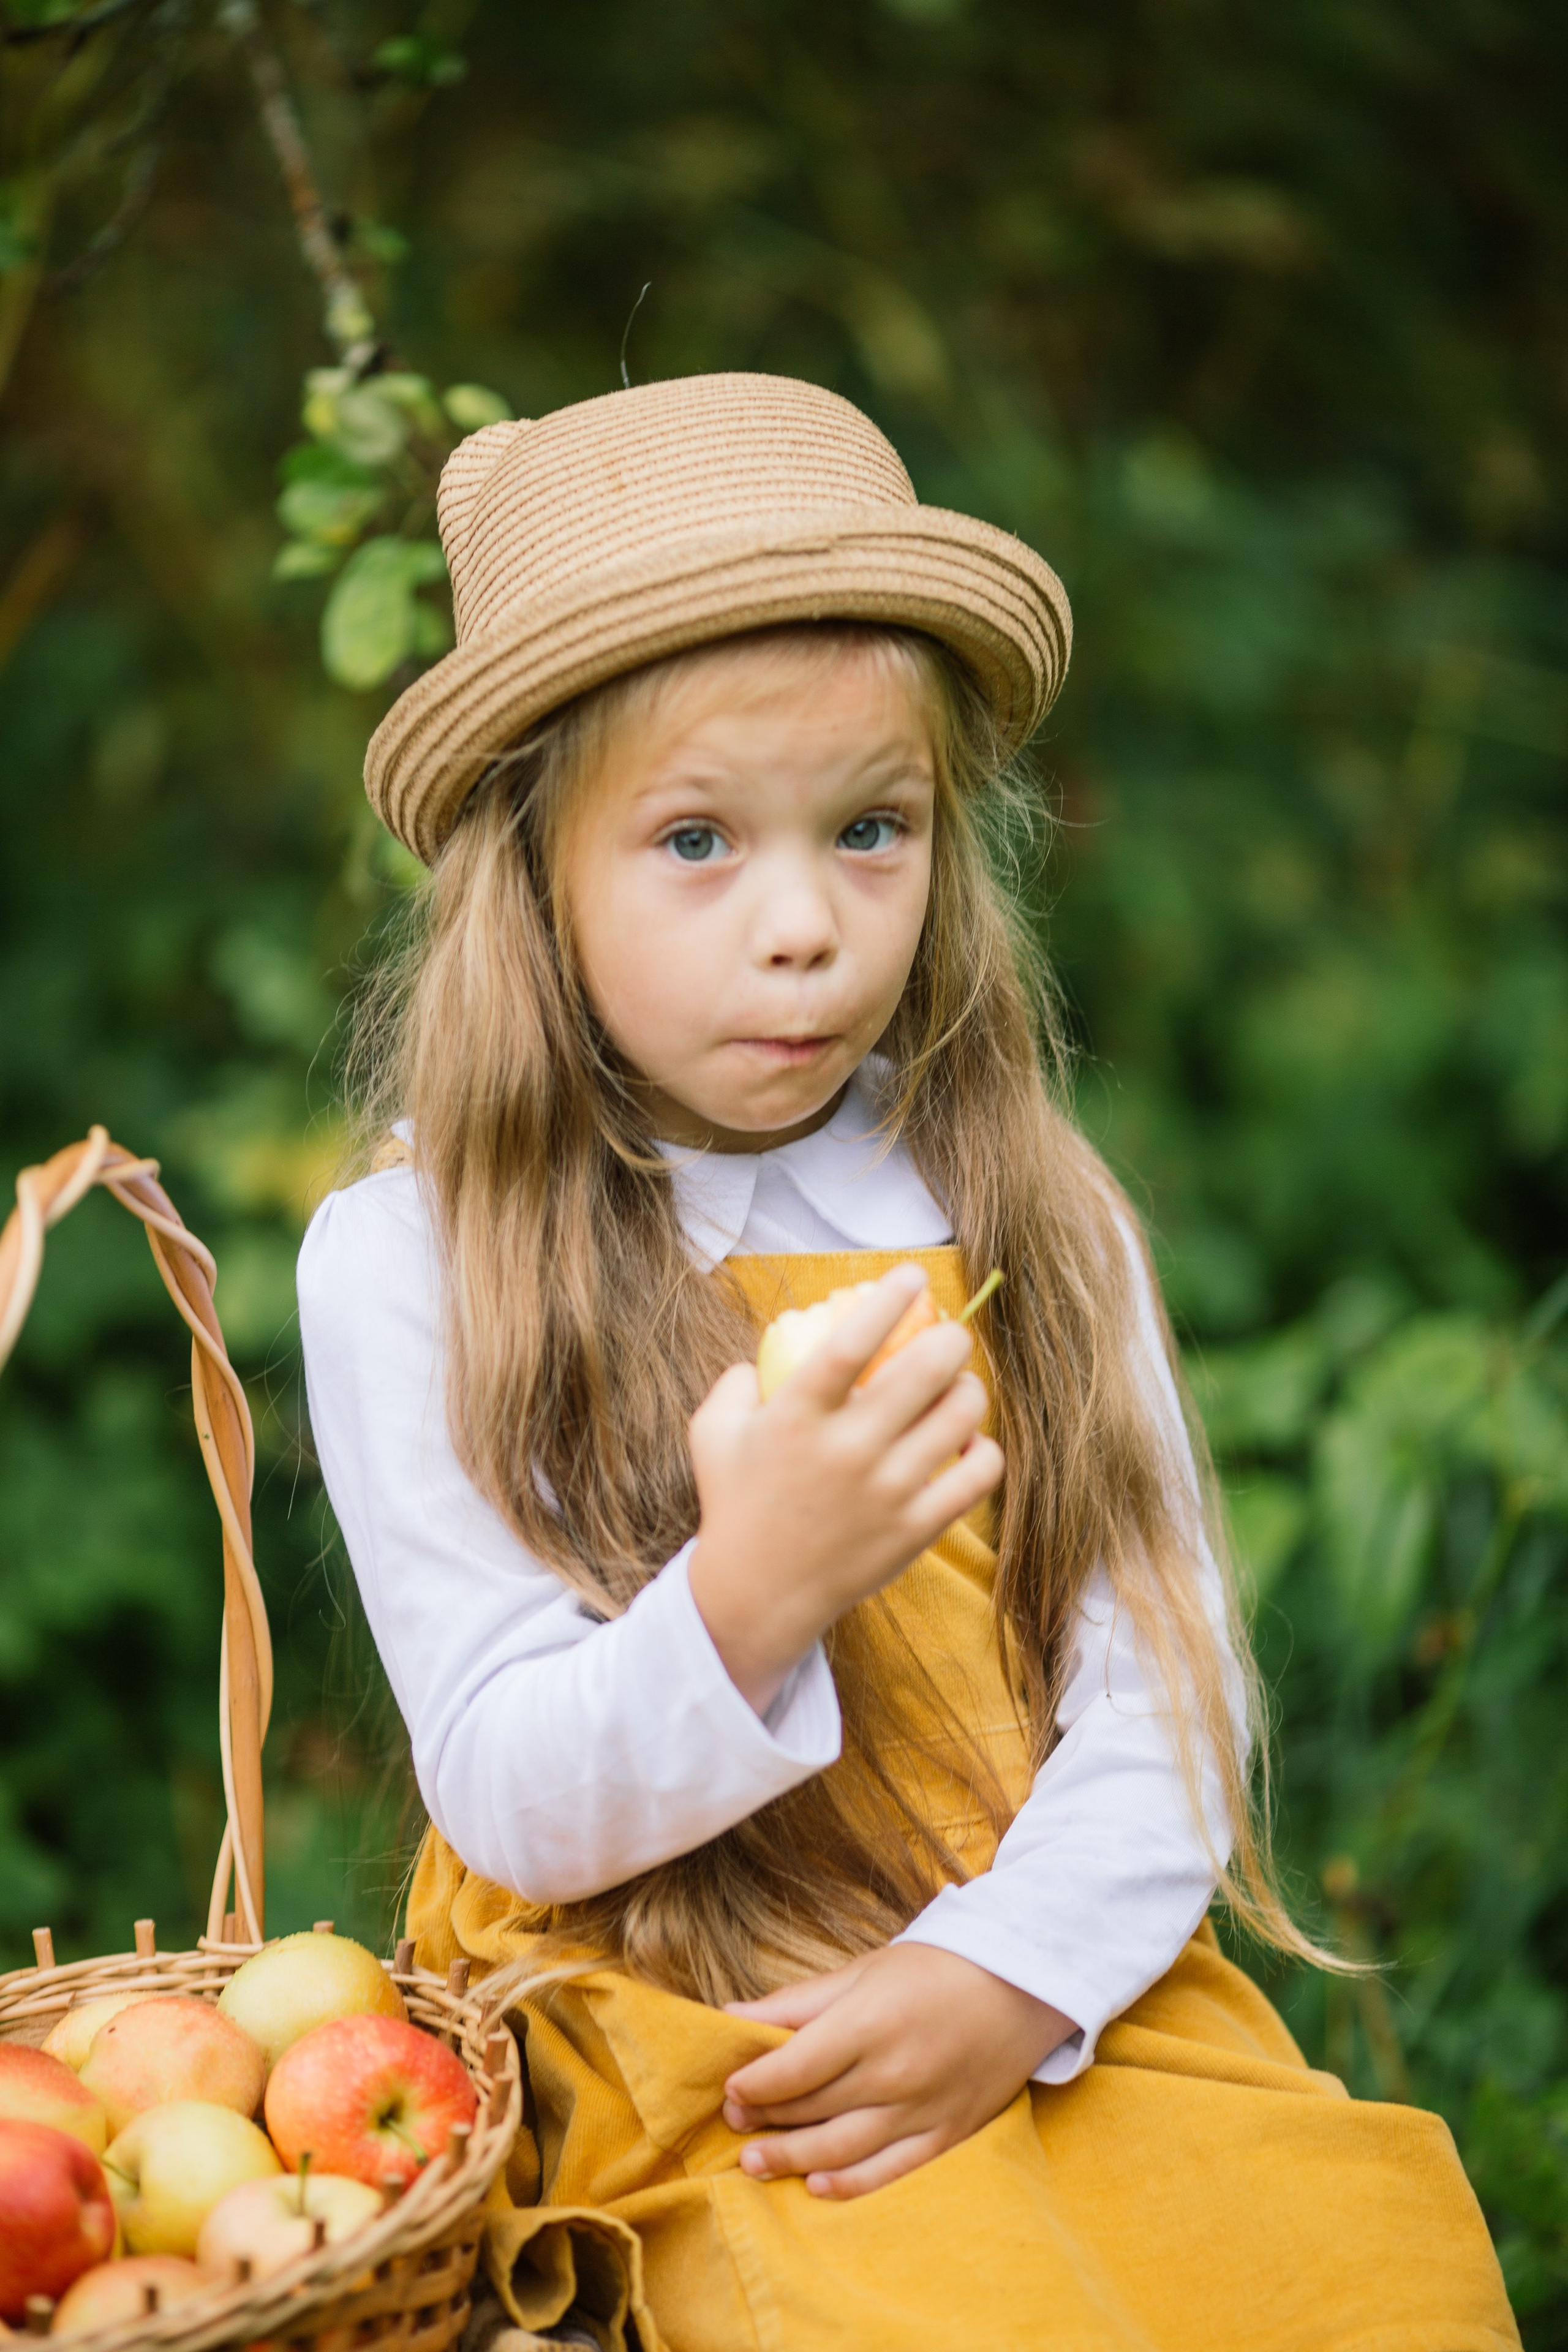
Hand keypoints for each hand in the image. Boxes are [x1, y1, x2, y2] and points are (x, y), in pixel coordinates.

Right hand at [687, 1266, 1003, 1712]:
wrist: (757, 1594)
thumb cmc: (736, 1502)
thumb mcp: (713, 1433)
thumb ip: (736, 1381)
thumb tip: (770, 1347)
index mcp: (797, 1417)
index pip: (853, 1343)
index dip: (889, 1300)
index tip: (911, 1275)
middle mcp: (847, 1450)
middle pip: (927, 1370)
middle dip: (951, 1338)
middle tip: (947, 1337)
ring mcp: (887, 1491)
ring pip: (962, 1415)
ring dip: (968, 1389)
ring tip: (955, 1389)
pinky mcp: (916, 1528)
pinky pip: (979, 1473)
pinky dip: (983, 1449)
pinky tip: (966, 1444)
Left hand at [719, 1943, 1074, 2198]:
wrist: (1023, 1984)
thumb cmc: (935, 1968)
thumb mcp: (864, 1970)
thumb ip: (797, 2001)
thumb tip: (730, 2016)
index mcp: (870, 2022)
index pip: (794, 2067)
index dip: (754, 2083)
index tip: (729, 2087)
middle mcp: (895, 2072)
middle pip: (813, 2108)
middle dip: (765, 2117)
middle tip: (734, 2120)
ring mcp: (923, 2109)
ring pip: (842, 2148)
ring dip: (791, 2158)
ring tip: (753, 2162)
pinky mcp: (948, 2133)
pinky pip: (891, 2170)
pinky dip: (851, 2184)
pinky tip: (817, 2185)